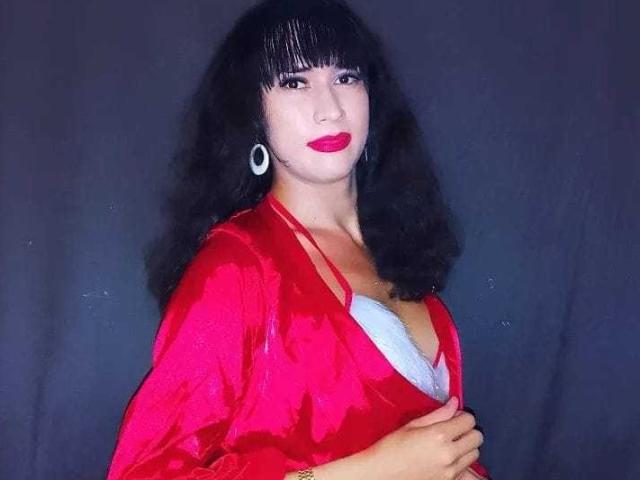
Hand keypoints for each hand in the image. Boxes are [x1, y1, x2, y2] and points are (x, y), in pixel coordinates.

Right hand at [362, 396, 483, 479]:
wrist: (381, 475)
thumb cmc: (391, 447)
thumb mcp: (412, 425)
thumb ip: (438, 414)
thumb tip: (455, 403)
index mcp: (438, 435)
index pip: (469, 420)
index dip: (462, 416)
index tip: (454, 417)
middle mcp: (449, 453)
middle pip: (477, 437)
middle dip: (468, 430)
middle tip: (454, 429)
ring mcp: (450, 470)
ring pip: (475, 454)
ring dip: (466, 447)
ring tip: (450, 444)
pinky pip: (466, 468)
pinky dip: (462, 461)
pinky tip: (447, 458)